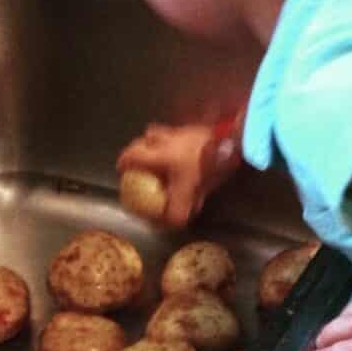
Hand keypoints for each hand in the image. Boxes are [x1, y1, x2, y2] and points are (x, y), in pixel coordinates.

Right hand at [117, 121, 241, 229]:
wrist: (229, 142)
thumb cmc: (204, 166)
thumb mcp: (189, 193)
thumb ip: (177, 210)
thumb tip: (169, 223)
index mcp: (160, 154)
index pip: (133, 155)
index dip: (124, 161)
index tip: (121, 167)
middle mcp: (169, 139)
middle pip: (147, 137)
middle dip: (143, 146)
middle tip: (143, 158)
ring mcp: (185, 130)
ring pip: (166, 131)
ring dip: (163, 140)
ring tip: (167, 150)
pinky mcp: (201, 128)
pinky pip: (185, 132)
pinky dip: (184, 140)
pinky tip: (191, 149)